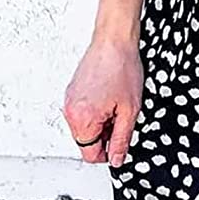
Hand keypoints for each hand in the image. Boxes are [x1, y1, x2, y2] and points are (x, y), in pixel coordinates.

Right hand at [62, 36, 143, 165]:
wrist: (113, 40)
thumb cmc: (122, 68)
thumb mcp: (130, 110)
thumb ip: (121, 139)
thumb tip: (116, 159)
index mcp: (82, 119)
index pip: (90, 154)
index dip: (109, 153)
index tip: (120, 143)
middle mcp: (70, 111)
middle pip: (85, 142)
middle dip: (105, 136)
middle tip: (122, 117)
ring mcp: (69, 101)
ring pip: (84, 128)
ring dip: (100, 124)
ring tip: (116, 104)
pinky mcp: (72, 92)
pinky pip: (82, 113)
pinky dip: (95, 112)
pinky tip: (108, 97)